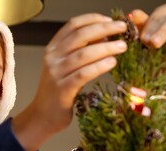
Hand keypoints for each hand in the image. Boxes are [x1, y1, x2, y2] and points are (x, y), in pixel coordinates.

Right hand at [13, 13, 127, 150]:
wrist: (42, 116)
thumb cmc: (58, 91)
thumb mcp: (64, 67)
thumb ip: (78, 52)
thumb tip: (104, 37)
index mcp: (53, 49)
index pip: (72, 25)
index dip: (92, 19)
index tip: (109, 19)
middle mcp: (52, 58)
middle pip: (80, 36)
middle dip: (104, 29)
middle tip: (122, 29)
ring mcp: (56, 74)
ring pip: (83, 54)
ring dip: (105, 48)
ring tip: (122, 46)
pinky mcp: (62, 90)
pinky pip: (83, 74)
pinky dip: (99, 66)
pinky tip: (112, 63)